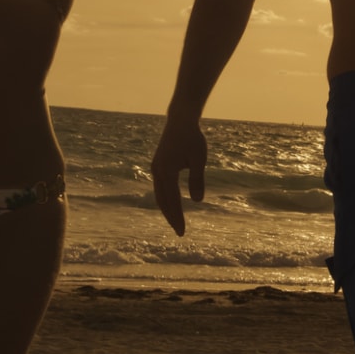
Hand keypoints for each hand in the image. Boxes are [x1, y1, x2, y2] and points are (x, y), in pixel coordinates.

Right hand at [150, 114, 207, 235]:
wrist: (180, 121)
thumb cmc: (192, 138)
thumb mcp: (199, 159)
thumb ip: (197, 179)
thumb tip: (197, 201)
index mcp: (166, 171)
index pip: (172, 200)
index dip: (177, 217)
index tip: (182, 232)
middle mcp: (157, 172)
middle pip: (163, 201)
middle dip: (171, 217)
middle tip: (179, 232)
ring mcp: (156, 169)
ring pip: (159, 195)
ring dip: (167, 209)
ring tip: (175, 222)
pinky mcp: (158, 166)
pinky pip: (160, 188)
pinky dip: (165, 199)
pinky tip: (172, 205)